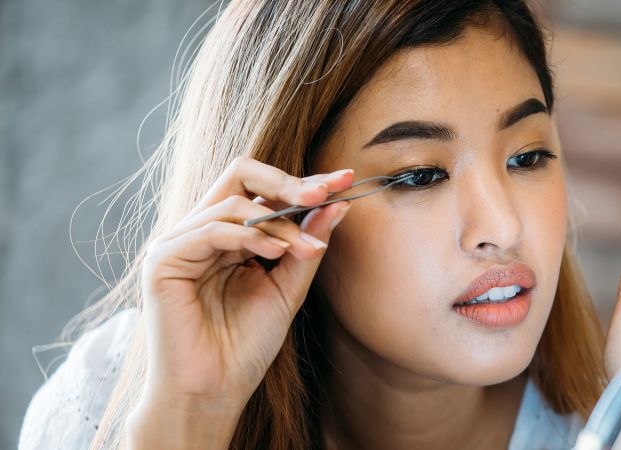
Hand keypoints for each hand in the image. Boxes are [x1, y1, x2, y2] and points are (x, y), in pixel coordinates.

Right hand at [126, 156, 353, 448]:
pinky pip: (211, 229)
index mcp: (227, 235)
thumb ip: (306, 245)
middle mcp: (201, 231)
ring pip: (232, 203)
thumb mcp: (287, 288)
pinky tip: (276, 252)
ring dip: (278, 222)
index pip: (263, 189)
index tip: (345, 179)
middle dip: (288, 181)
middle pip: (240, 174)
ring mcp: (178, 243)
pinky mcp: (163, 260)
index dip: (303, 182)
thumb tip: (337, 204)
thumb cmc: (246, 345)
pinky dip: (248, 235)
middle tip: (325, 192)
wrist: (214, 392)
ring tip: (305, 248)